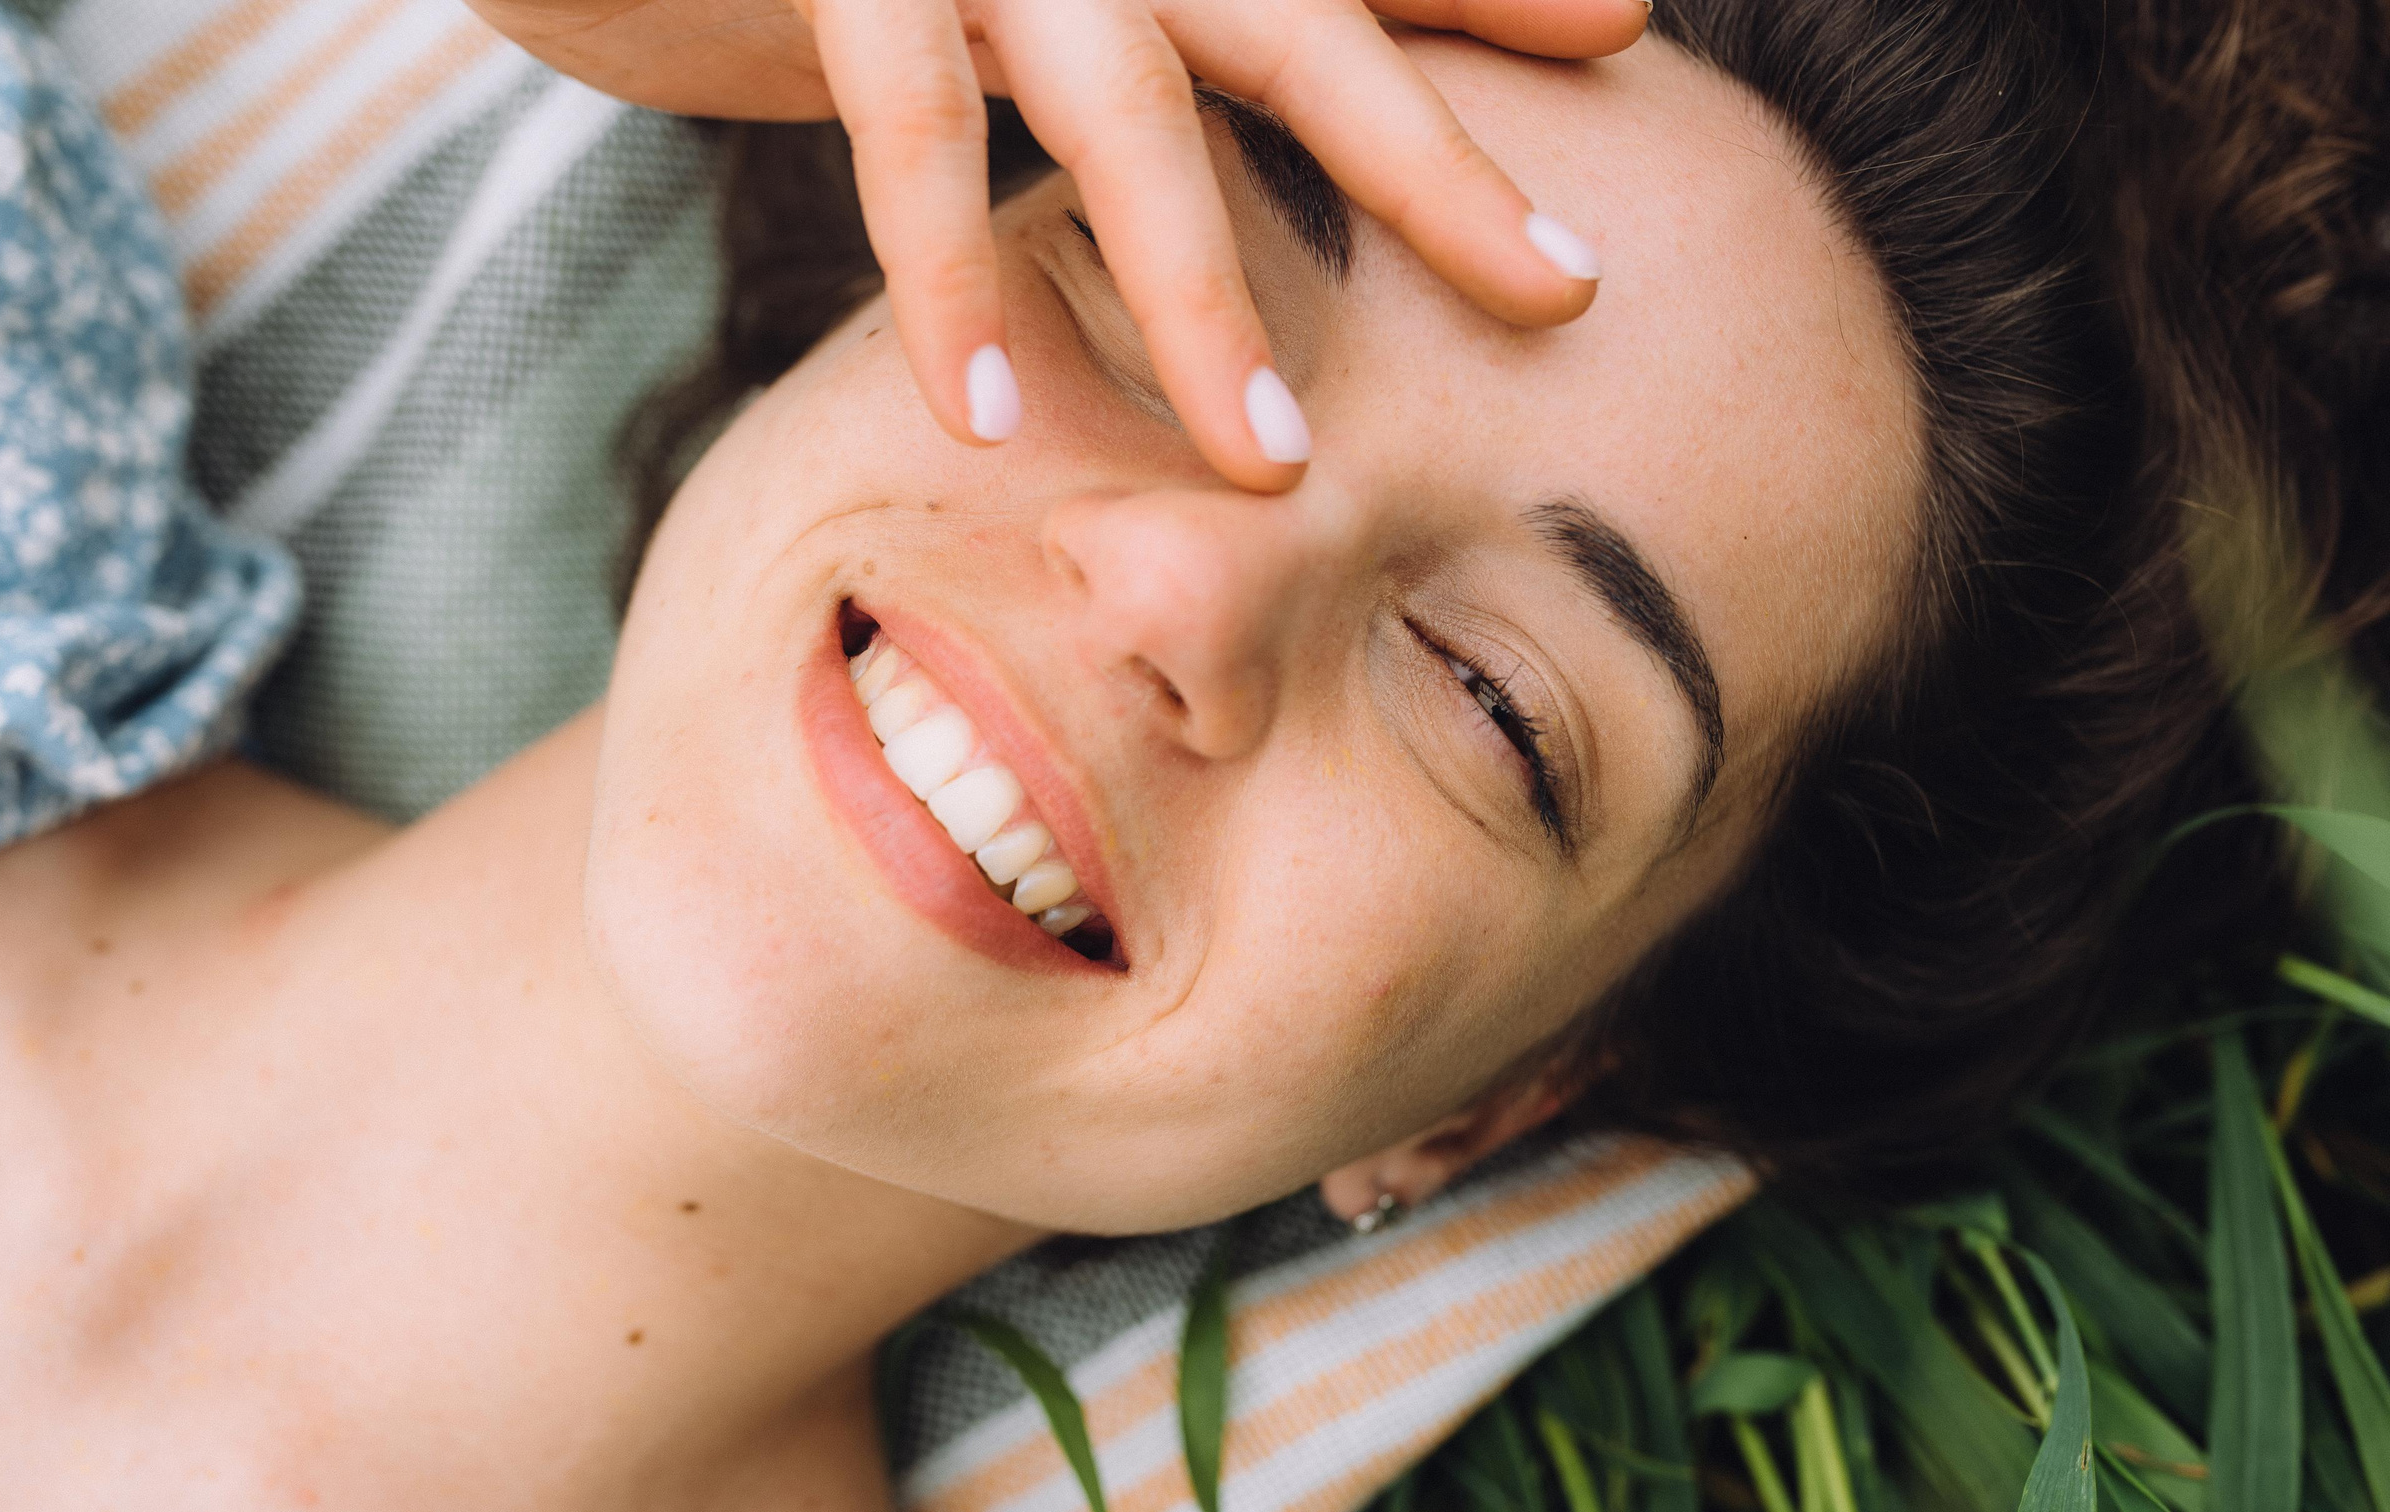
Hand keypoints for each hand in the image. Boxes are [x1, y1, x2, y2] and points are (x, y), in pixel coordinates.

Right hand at [465, 0, 1646, 490]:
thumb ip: (1213, 10)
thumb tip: (1459, 60)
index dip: (1486, 29)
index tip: (1603, 173)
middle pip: (1291, 22)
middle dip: (1423, 168)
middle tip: (1552, 293)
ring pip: (1124, 103)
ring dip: (1201, 293)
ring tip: (1267, 469)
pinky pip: (906, 125)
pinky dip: (948, 274)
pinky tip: (983, 416)